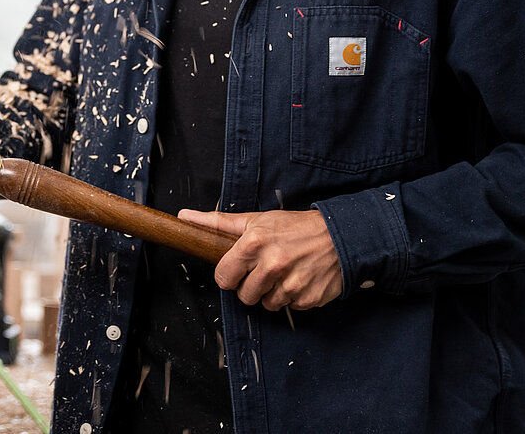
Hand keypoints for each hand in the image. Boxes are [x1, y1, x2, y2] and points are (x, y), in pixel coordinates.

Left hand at [178, 208, 342, 310]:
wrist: (340, 235)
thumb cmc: (294, 226)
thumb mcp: (256, 220)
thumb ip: (218, 222)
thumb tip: (184, 216)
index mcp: (254, 244)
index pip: (223, 278)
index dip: (230, 275)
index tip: (239, 269)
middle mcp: (272, 264)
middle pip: (244, 296)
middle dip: (251, 286)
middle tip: (265, 270)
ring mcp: (292, 284)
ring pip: (267, 304)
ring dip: (272, 292)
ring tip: (284, 272)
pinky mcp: (308, 299)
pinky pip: (289, 307)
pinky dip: (292, 297)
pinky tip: (299, 278)